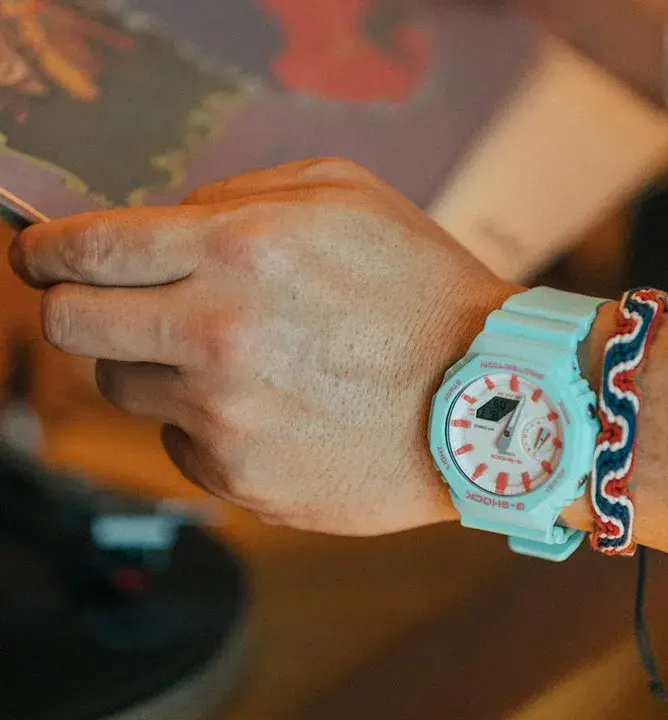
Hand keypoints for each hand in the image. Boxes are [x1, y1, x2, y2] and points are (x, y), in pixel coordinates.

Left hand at [9, 159, 517, 534]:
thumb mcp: (348, 197)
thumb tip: (165, 223)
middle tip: (119, 306)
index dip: (47, 253)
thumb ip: (240, 194)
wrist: (494, 400)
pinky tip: (271, 409)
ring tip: (235, 358)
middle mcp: (221, 336)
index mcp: (243, 250)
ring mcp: (228, 419)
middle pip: (76, 328)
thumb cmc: (427, 291)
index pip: (87, 251)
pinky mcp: (244, 481)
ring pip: (125, 389)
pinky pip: (180, 444)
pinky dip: (205, 422)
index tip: (41, 259)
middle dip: (82, 309)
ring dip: (159, 365)